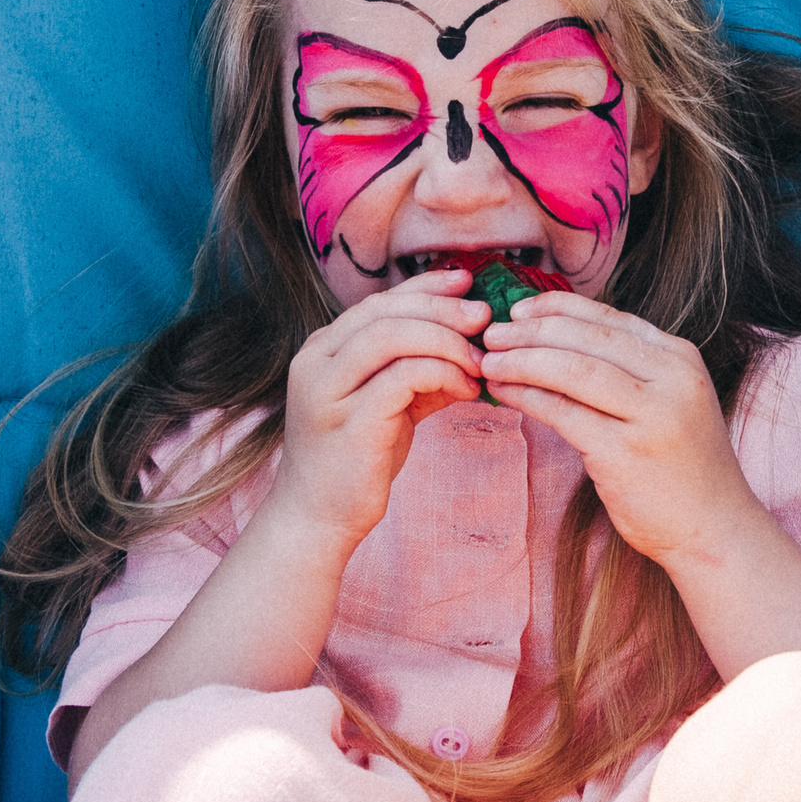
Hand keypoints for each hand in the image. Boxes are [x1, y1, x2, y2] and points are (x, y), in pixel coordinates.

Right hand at [263, 270, 488, 548]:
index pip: (378, 302)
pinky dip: (442, 374)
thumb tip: (471, 345)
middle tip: (484, 318)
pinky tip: (467, 389)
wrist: (317, 520)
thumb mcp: (388, 406)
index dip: (424, 287)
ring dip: (445, 341)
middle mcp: (316, 363)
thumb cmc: (355, 462)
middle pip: (385, 312)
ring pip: (392, 337)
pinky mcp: (350, 423)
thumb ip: (417, 372)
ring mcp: (328, 392)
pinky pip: (403, 378)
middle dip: (441, 308)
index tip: (465, 282)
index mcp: (322, 350)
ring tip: (479, 360)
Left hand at [477, 294, 760, 564]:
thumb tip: (560, 339)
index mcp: (680, 359)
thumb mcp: (671, 402)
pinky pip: (563, 414)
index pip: (609, 318)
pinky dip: (527, 397)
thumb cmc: (682, 466)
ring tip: (488, 361)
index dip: (557, 308)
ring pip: (572, 370)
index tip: (520, 308)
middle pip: (586, 339)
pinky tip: (504, 393)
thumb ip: (631, 370)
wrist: (714, 531)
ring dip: (521, 361)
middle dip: (531, 331)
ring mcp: (651, 417)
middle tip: (492, 333)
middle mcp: (671, 380)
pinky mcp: (624, 454)